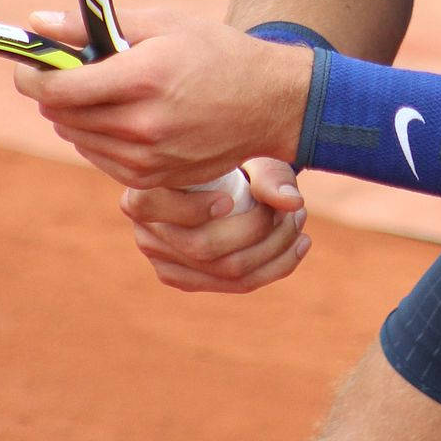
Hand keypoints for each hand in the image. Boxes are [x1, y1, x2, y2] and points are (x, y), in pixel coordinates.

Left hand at [13, 6, 311, 188]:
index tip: (28, 64)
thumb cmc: (215, 53)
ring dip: (74, 114)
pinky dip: (98, 137)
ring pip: (76, 138)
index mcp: (143, 78)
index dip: (32, 75)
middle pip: (61, 115)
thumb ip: (93, 26)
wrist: (268, 103)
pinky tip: (121, 116)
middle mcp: (142, 125)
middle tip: (71, 70)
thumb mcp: (161, 24)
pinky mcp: (152, 179)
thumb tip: (36, 24)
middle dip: (53, 91)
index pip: (58, 88)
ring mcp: (147, 158)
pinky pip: (100, 158)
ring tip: (103, 92)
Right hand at [120, 158, 311, 294]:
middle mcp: (146, 234)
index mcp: (141, 196)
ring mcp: (165, 263)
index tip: (230, 199)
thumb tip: (292, 202)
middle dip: (257, 228)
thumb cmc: (231, 159)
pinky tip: (298, 246)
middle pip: (202, 246)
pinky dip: (275, 267)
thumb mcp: (250, 156)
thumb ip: (269, 175)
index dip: (192, 208)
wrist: (227, 177)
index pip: (152, 206)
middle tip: (292, 205)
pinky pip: (236, 285)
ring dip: (274, 248)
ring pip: (227, 270)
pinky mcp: (190, 280)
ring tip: (298, 220)